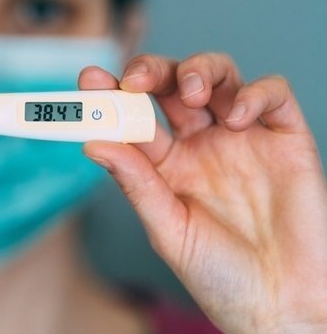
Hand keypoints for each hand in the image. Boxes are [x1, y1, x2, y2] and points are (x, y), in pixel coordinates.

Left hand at [79, 53, 326, 333]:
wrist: (283, 305)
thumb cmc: (221, 276)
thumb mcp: (168, 230)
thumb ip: (135, 183)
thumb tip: (92, 142)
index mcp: (167, 163)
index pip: (135, 116)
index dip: (112, 93)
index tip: (90, 78)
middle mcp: (202, 143)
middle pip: (171, 84)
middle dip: (152, 71)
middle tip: (137, 79)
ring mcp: (242, 137)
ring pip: (219, 75)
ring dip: (199, 70)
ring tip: (192, 94)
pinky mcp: (285, 138)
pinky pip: (272, 94)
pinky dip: (253, 93)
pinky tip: (236, 118)